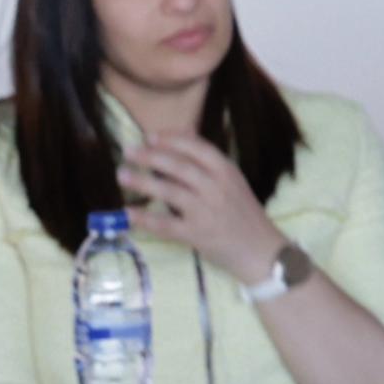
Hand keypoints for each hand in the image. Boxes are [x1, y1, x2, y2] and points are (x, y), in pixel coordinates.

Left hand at [114, 132, 283, 282]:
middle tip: (128, 151)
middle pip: (178, 166)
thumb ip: (208, 159)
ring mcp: (206, 211)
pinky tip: (128, 212)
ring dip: (142, 182)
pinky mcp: (196, 234)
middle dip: (150, 156)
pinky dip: (144, 218)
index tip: (149, 136)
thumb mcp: (233, 181)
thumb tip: (184, 132)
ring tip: (122, 174)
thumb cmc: (245, 214)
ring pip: (169, 191)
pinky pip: (165, 224)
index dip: (170, 140)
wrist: (261, 251)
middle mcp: (216, 188)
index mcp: (227, 171)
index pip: (196, 148)